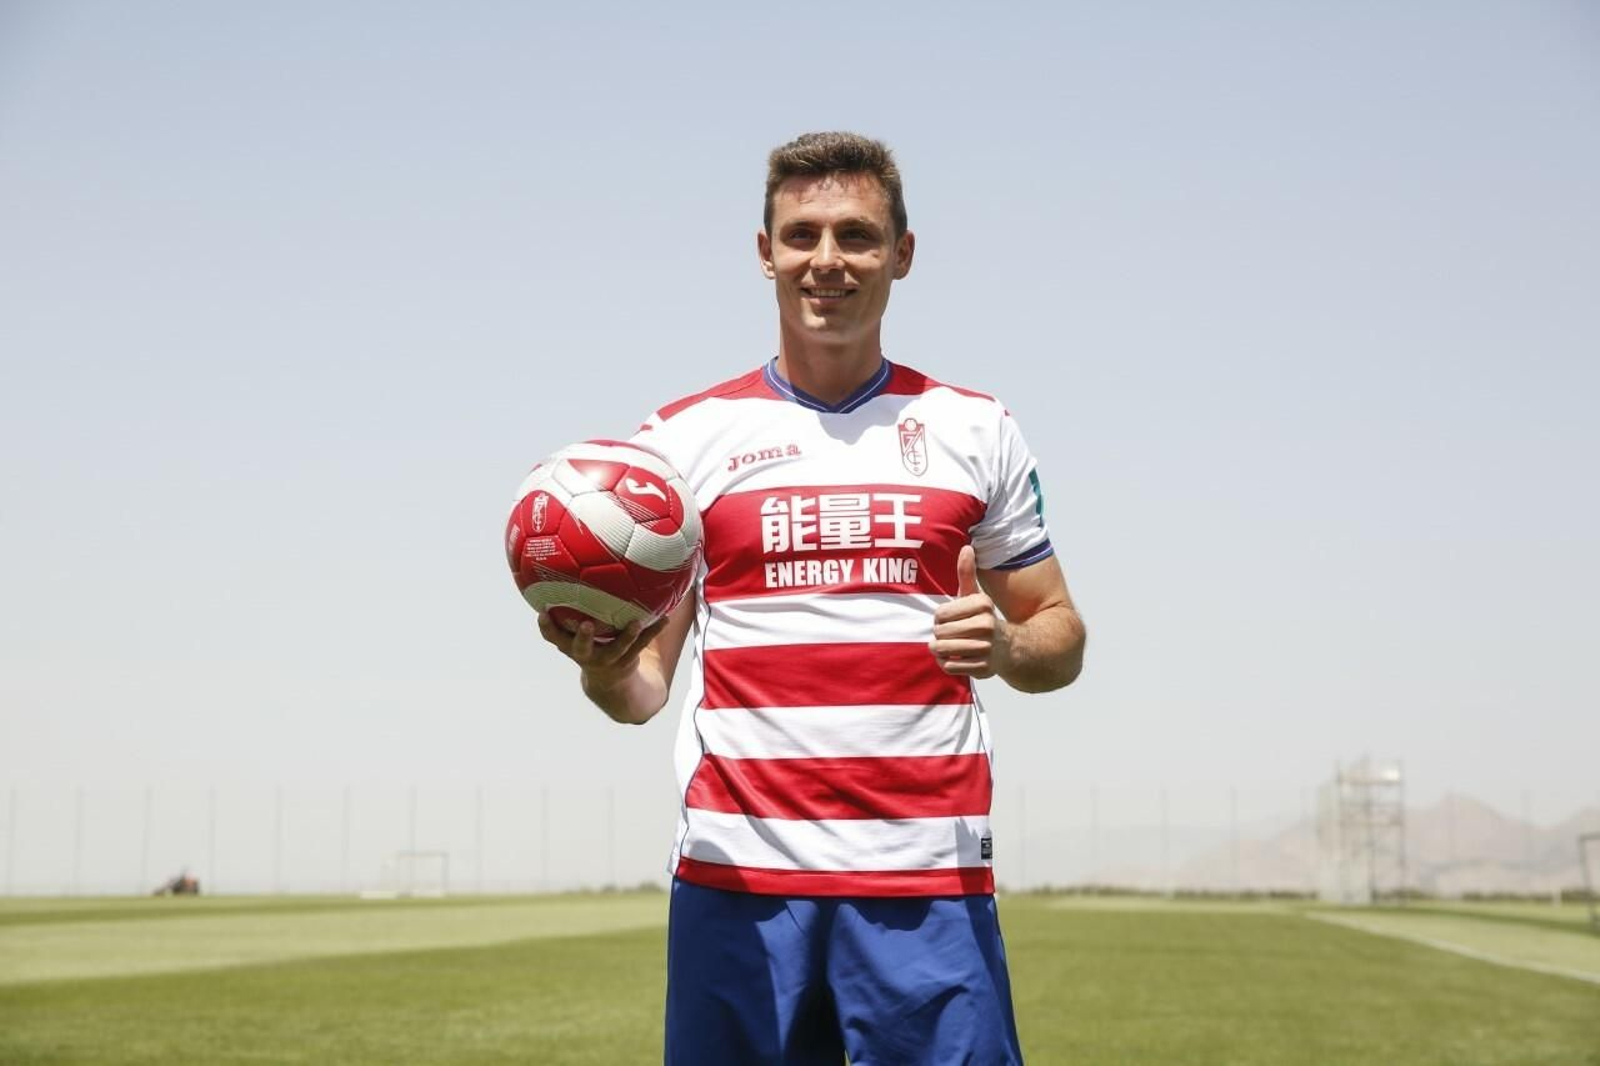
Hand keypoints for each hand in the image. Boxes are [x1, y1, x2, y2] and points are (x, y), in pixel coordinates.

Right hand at [536, 613, 667, 689]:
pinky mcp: (627, 660)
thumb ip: (570, 607)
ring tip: (636, 623)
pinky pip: (641, 645)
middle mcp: (585, 654)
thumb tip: (567, 565)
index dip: (546, 626)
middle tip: (587, 624)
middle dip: (583, 638)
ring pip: (617, 649)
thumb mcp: (575, 631)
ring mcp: (607, 660)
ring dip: (627, 636)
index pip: (552, 636)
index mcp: (569, 645)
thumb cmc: (588, 643)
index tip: (542, 612)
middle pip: (581, 648)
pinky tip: (664, 618)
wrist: (608, 682)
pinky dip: (652, 631)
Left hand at [930, 545, 1010, 678]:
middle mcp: (986, 625)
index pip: (940, 614)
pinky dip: (948, 664)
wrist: (1010, 649)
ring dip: (940, 651)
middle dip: (939, 636)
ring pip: (943, 650)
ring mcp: (986, 648)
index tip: (950, 620)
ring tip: (947, 647)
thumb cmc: (983, 620)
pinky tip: (955, 659)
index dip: (939, 619)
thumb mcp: (975, 597)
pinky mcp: (983, 668)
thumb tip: (967, 547)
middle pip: (940, 632)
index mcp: (983, 604)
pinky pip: (950, 667)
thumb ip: (967, 573)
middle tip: (948, 635)